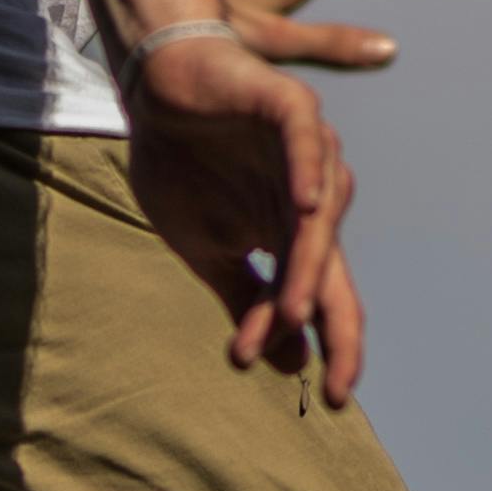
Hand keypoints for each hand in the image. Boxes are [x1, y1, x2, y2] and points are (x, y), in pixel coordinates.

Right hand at [122, 26, 366, 405]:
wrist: (156, 89)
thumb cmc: (183, 166)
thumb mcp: (208, 249)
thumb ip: (245, 299)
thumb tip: (282, 362)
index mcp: (294, 236)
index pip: (323, 298)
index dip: (331, 347)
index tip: (330, 400)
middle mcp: (312, 198)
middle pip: (331, 267)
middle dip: (333, 325)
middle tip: (335, 380)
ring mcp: (305, 152)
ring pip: (318, 216)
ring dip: (306, 267)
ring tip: (293, 314)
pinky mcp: (288, 107)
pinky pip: (305, 140)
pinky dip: (309, 170)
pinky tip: (309, 205)